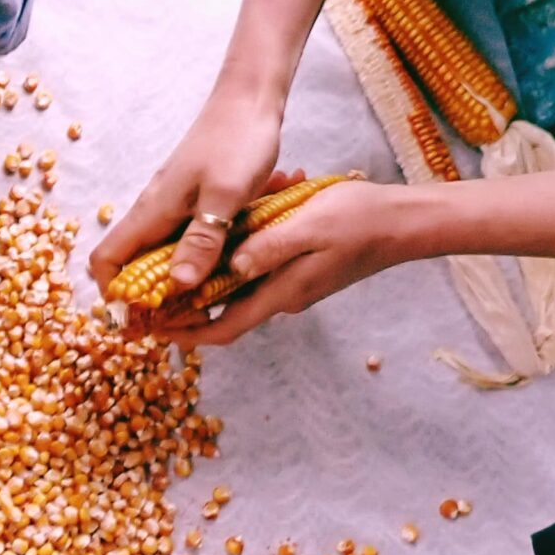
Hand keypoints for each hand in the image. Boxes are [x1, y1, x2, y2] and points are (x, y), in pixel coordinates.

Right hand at [90, 82, 284, 297]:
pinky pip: (188, 241)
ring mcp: (174, 208)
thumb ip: (203, 239)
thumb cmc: (237, 140)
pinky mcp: (195, 204)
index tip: (141, 316)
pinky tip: (231, 264)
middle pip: (134, 266)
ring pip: (163, 256)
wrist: (251, 98)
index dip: (114, 292)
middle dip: (153, 298)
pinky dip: (202, 259)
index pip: (107, 260)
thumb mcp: (225, 194)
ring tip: (211, 301)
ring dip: (181, 282)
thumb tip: (179, 284)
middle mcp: (155, 213)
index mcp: (152, 212)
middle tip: (186, 319)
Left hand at [158, 177, 416, 349]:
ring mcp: (291, 284)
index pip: (224, 329)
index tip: (154, 329)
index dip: (187, 334)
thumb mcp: (309, 226)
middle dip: (188, 301)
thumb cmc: (360, 220)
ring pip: (240, 283)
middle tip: (151, 287)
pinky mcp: (298, 268)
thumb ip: (269, 247)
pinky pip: (260, 265)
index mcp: (281, 294)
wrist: (403, 222)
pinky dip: (241, 249)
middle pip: (224, 309)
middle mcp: (282, 296)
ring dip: (214, 268)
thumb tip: (230, 268)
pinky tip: (237, 222)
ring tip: (187, 247)